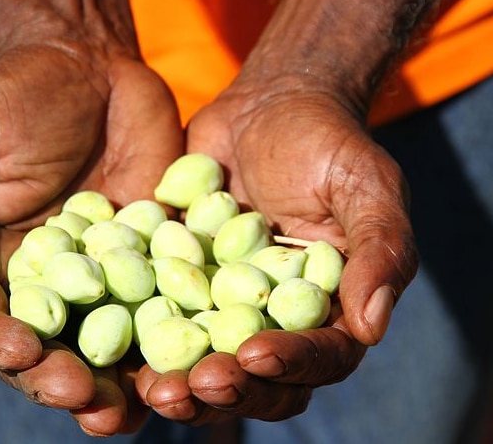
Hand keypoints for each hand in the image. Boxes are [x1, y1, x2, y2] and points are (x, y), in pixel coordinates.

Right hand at [0, 40, 182, 434]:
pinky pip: (166, 307)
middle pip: (45, 354)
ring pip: (108, 348)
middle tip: (88, 400)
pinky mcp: (156, 264)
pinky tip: (193, 360)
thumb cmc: (15, 98)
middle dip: (62, 382)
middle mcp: (44, 288)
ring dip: (121, 385)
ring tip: (140, 409)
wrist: (91, 67)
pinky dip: (176, 338)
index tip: (23, 350)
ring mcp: (104, 283)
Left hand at [135, 78, 417, 423]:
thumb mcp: (366, 187)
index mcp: (333, 311)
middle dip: (228, 389)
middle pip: (260, 380)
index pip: (321, 356)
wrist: (269, 104)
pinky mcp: (181, 288)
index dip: (290, 364)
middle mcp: (280, 322)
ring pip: (207, 366)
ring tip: (152, 388)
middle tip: (193, 384)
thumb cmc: (330, 142)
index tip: (254, 354)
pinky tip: (113, 346)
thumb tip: (372, 329)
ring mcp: (226, 310)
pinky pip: (161, 324)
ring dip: (182, 385)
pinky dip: (140, 343)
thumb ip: (379, 251)